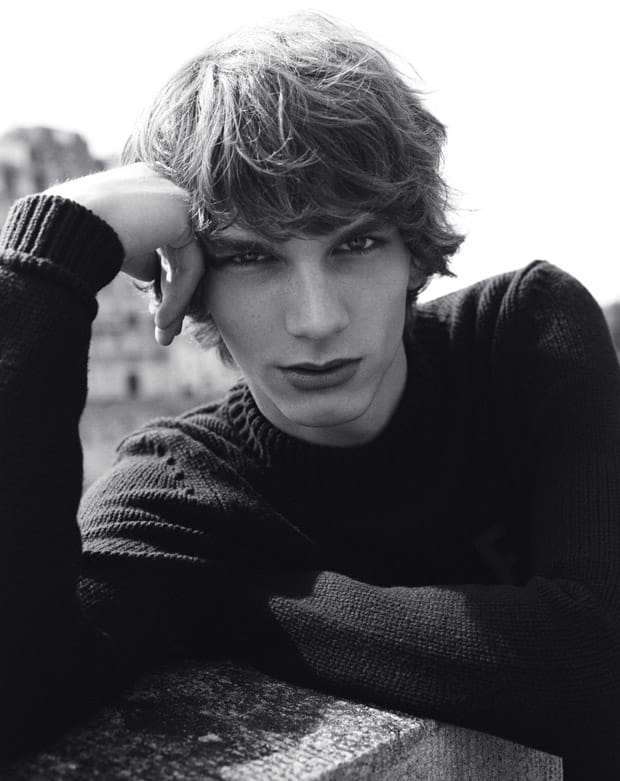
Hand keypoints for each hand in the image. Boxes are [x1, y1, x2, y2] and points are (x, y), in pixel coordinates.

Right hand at [45, 163, 204, 345]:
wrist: (64, 226)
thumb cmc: (78, 238)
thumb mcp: (118, 247)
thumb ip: (144, 254)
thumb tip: (159, 278)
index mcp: (148, 185)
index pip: (168, 239)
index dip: (165, 279)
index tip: (158, 315)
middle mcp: (166, 183)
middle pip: (181, 252)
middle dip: (175, 296)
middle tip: (165, 330)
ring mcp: (178, 193)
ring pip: (188, 261)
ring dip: (176, 303)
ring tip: (163, 334)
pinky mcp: (184, 211)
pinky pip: (191, 263)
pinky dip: (179, 296)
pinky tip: (163, 321)